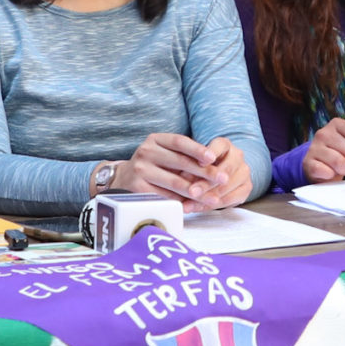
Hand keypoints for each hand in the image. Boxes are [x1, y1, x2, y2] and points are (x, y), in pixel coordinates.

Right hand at [123, 132, 246, 210]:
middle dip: (204, 172)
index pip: (180, 142)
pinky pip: (164, 197)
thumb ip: (184, 156)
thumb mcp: (164, 153)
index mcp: (155, 139)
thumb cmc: (153, 165)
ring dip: (196, 192)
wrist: (122, 177)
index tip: (213, 158)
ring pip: (174, 182)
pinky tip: (194, 206)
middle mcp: (146, 152)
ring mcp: (140, 170)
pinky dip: (181, 202)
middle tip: (222, 179)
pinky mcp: (138, 189)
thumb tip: (214, 167)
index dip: (198, 149)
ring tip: (212, 198)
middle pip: (180, 162)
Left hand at [188, 138, 251, 212]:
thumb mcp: (195, 161)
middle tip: (192, 191)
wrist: (222, 172)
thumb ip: (191, 166)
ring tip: (190, 204)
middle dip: (206, 183)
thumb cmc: (204, 165)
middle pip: (224, 170)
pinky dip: (212, 205)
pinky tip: (198, 208)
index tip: (200, 163)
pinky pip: (229, 200)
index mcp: (224, 144)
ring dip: (207, 198)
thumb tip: (181, 177)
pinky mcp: (246, 188)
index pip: (219, 146)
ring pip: (226, 187)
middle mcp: (237, 155)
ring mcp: (244, 172)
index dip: (210, 154)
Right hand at [300, 117, 344, 182]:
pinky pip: (327, 172)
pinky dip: (332, 176)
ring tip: (340, 168)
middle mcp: (323, 133)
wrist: (317, 167)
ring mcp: (314, 147)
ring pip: (340, 163)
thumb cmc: (340, 154)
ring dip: (344, 170)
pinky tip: (329, 173)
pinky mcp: (308, 162)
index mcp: (337, 124)